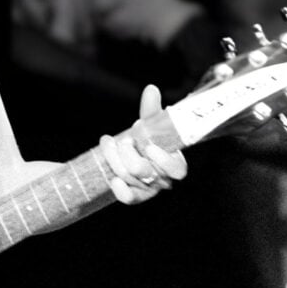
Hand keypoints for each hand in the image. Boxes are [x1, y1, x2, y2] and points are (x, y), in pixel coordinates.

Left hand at [98, 84, 186, 203]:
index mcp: (175, 163)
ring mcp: (149, 189)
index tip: (149, 146)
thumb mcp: (152, 124)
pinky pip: (128, 198)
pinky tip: (112, 178)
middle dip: (128, 153)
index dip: (163, 161)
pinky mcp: (136, 195)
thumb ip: (152, 109)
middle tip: (124, 140)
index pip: (177, 170)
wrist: (136, 155)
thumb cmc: (150, 138)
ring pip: (131, 178)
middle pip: (145, 171)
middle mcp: (163, 178)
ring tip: (108, 142)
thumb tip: (150, 89)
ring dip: (114, 158)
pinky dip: (119, 188)